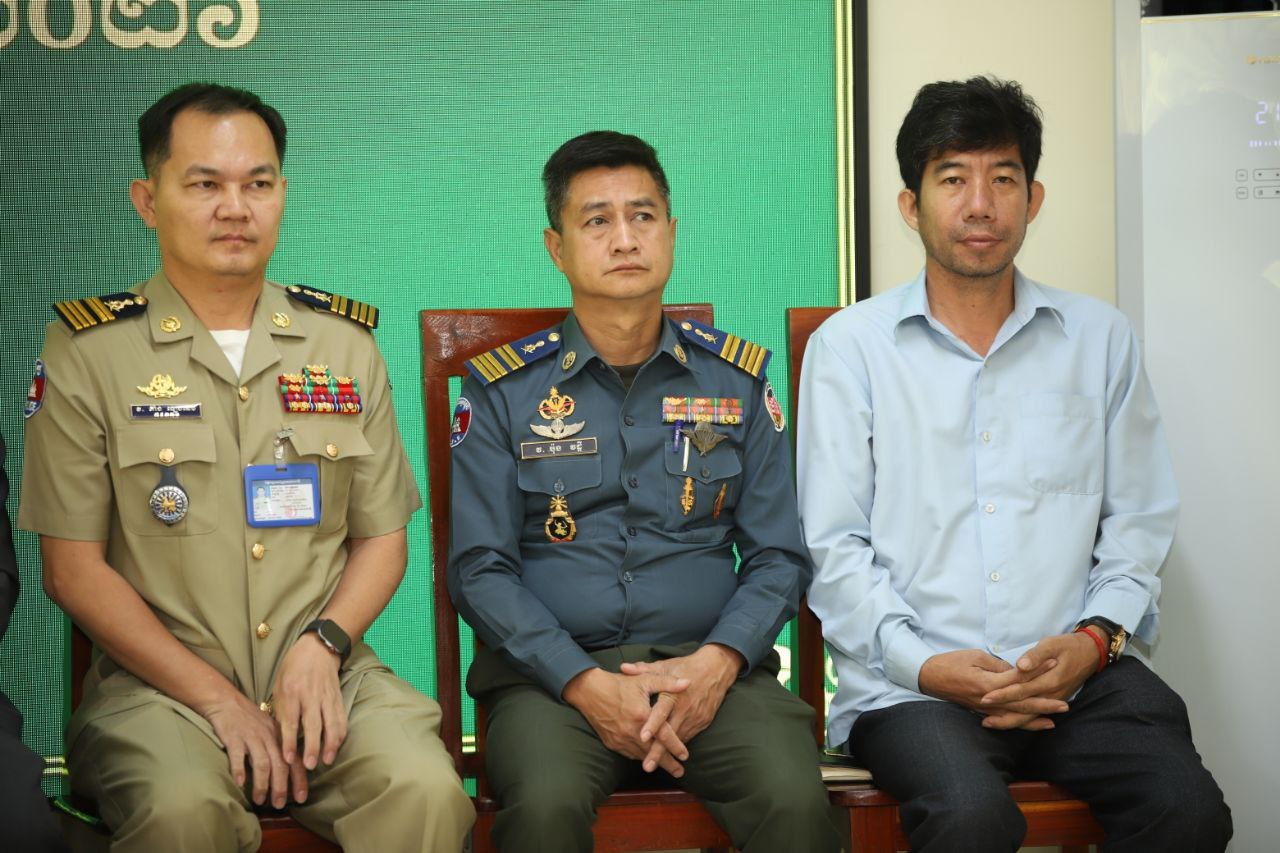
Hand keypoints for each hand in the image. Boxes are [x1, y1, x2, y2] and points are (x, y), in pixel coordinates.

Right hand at [202, 692, 291, 807]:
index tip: (302, 798)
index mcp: (280, 736)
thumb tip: (288, 773)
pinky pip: (238, 755)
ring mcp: (252, 737)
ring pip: (262, 763)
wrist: (227, 702)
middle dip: (281, 787)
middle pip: (280, 765)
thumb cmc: (249, 720)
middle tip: (279, 804)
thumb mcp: (270, 730)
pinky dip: (240, 769)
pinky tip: (240, 783)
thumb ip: (278, 748)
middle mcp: (269, 737)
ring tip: (259, 799)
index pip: (294, 760)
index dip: (299, 780)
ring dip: (262, 784)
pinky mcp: (234, 738)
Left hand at [270, 633, 347, 802]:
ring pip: (332, 723)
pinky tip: (337, 746)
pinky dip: (340, 734)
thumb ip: (280, 710)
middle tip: (310, 765)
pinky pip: (341, 718)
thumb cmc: (293, 668)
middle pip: (314, 725)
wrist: (318, 648)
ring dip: (330, 743)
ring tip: (327, 760)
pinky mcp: (338, 698)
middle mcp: (311, 695)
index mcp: (292, 692)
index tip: (288, 758)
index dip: (290, 741)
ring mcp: (327, 697)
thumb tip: (279, 737)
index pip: (291, 721)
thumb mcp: (279, 686)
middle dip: (313, 746)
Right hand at [562, 667, 690, 775]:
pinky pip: (629, 753)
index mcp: (642, 716)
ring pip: (641, 756)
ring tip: (667, 768)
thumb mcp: (644, 680)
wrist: (589, 691)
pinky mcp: (612, 743)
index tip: (685, 756)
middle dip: (668, 763)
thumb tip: (687, 683)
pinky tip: (646, 758)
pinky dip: (640, 756)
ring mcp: (620, 739)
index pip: (664, 736)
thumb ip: (667, 683)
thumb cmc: (619, 683)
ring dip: (654, 763)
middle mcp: (631, 731)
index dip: (676, 747)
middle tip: (680, 772)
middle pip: (654, 752)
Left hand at [622, 644, 742, 770]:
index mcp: (673, 694)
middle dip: (658, 751)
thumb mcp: (665, 665)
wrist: (716, 669)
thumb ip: (643, 670)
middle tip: (647, 767)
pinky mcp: (702, 721)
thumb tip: (623, 667)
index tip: (642, 738)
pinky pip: (688, 736)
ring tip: (654, 766)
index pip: (661, 712)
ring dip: (668, 753)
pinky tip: (667, 754)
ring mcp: (695, 717)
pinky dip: (677, 745)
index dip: (652, 725)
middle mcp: (684, 708)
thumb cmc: (686, 666)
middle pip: (670, 734)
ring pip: (680, 739)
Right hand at [918, 649, 1066, 730]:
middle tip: (1065, 704)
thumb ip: (998, 666)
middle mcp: (989, 700)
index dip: (1037, 670)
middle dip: (1044, 703)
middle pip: (1022, 703)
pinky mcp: (983, 711)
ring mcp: (986, 709)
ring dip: (1037, 717)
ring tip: (1056, 717)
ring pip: (1016, 715)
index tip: (1055, 663)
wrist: (930, 677)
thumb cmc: (951, 662)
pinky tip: (1036, 725)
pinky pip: (1007, 720)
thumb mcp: (976, 656)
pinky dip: (1022, 723)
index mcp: (988, 683)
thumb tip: (1017, 672)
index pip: (1018, 677)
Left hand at [979, 632, 1098, 710]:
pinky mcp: (1054, 700)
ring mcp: (1054, 699)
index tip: (985, 697)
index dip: (1002, 694)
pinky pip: (1035, 713)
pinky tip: (1007, 721)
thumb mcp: (1052, 644)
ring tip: (989, 723)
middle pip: (1024, 709)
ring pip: (1029, 716)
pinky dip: (1022, 720)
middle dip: (1002, 713)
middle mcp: (1052, 694)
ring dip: (1009, 721)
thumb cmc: (1068, 646)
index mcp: (1049, 680)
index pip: (1021, 690)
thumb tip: (1021, 666)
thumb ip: (1036, 656)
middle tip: (982, 718)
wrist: (1091, 652)